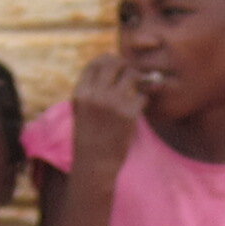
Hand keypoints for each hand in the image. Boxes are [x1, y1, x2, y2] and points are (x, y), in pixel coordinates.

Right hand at [68, 53, 144, 173]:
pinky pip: (142, 96)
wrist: (95, 164)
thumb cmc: (89, 138)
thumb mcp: (82, 111)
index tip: (116, 66)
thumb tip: (112, 67)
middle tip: (131, 75)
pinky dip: (143, 101)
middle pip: (114, 63)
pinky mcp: (129, 114)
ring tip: (137, 92)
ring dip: (137, 81)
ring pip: (131, 75)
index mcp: (81, 93)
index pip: (95, 63)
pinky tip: (139, 109)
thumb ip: (92, 91)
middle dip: (125, 66)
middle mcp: (95, 95)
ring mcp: (112, 103)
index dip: (108, 60)